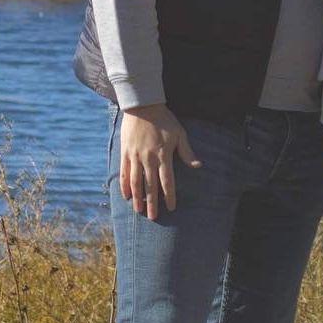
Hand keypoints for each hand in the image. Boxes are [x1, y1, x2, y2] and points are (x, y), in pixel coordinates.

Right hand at [118, 104, 201, 218]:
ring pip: (136, 182)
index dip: (169, 196)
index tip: (171, 207)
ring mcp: (135, 157)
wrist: (142, 105)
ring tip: (139, 211)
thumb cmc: (164, 119)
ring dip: (138, 198)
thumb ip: (187, 152)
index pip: (167, 181)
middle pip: (151, 186)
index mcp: (163, 155)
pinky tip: (126, 196)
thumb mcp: (179, 133)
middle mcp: (148, 159)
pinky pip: (124, 172)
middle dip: (153, 203)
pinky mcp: (125, 153)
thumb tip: (198, 166)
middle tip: (154, 217)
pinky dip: (124, 185)